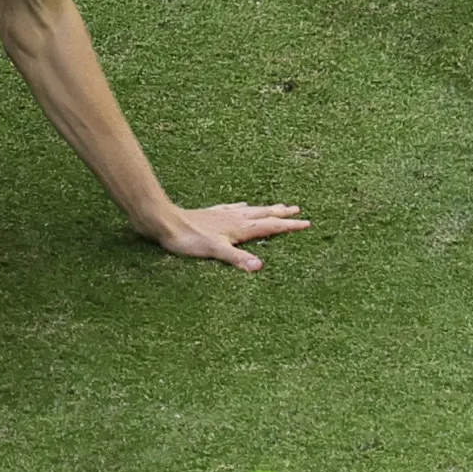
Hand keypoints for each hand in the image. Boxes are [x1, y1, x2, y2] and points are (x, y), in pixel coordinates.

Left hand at [140, 202, 308, 270]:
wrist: (164, 222)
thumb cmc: (189, 238)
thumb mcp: (215, 251)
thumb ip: (238, 258)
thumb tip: (260, 266)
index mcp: (240, 228)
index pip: (270, 226)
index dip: (289, 226)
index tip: (307, 223)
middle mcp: (234, 218)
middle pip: (264, 214)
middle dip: (281, 214)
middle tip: (298, 210)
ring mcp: (222, 214)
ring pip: (250, 210)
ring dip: (265, 209)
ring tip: (277, 206)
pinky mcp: (211, 213)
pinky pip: (232, 208)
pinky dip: (242, 207)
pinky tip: (241, 205)